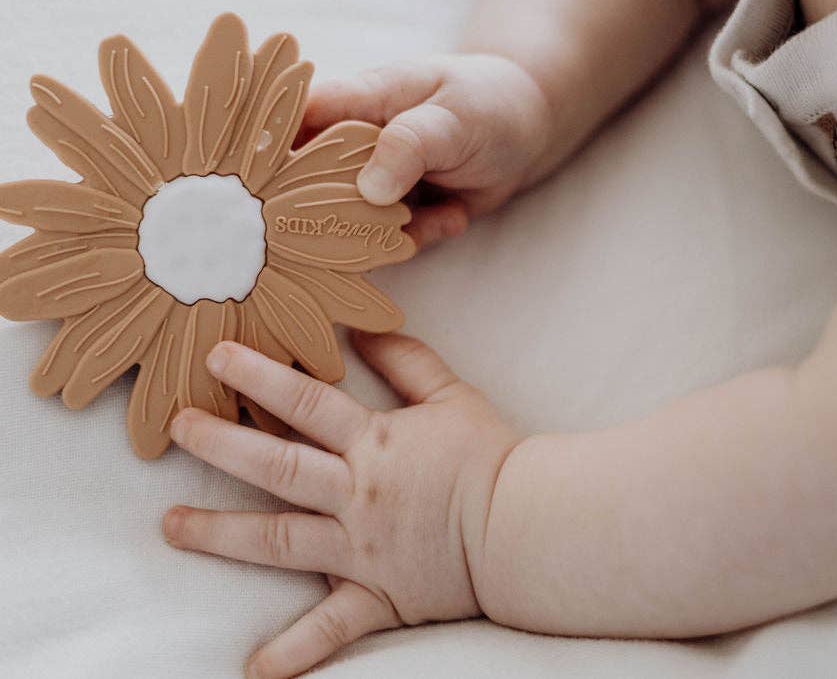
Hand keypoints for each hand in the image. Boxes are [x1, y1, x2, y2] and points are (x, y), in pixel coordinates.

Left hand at [162, 333, 521, 677]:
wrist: (526, 528)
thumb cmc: (491, 459)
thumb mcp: (453, 396)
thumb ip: (407, 361)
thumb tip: (361, 330)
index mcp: (376, 445)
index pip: (306, 404)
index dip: (259, 376)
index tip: (214, 357)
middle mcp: (357, 496)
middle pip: (277, 466)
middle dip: (221, 444)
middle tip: (175, 428)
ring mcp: (361, 550)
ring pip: (279, 539)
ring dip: (221, 533)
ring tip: (171, 525)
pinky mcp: (376, 596)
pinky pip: (329, 628)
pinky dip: (293, 651)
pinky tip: (254, 669)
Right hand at [297, 54, 551, 246]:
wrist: (526, 133)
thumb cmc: (486, 104)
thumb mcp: (453, 117)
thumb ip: (408, 146)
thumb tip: (369, 191)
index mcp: (355, 103)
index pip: (293, 121)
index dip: (272, 154)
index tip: (270, 190)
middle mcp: (354, 146)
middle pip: (309, 185)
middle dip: (329, 212)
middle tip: (371, 220)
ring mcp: (374, 183)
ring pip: (348, 223)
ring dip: (381, 234)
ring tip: (423, 219)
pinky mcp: (398, 216)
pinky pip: (390, 242)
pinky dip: (420, 238)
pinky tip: (454, 215)